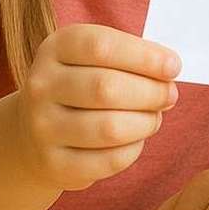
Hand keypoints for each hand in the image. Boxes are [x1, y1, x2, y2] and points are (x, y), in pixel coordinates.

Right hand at [15, 24, 179, 190]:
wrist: (35, 133)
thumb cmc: (83, 85)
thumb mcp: (97, 58)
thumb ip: (132, 58)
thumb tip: (169, 70)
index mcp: (56, 48)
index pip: (101, 46)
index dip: (145, 56)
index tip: (173, 66)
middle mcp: (42, 85)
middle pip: (107, 88)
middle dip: (152, 92)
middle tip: (169, 95)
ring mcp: (42, 126)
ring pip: (110, 127)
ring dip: (146, 122)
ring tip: (153, 117)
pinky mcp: (53, 163)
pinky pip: (108, 160)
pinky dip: (133, 149)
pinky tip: (134, 139)